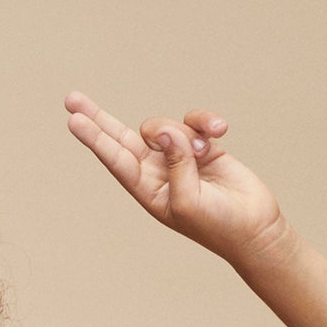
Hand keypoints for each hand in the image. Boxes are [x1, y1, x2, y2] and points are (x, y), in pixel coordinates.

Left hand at [64, 91, 285, 264]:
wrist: (254, 227)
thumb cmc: (217, 225)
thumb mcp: (188, 201)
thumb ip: (175, 163)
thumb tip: (168, 131)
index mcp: (147, 190)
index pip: (116, 159)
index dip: (95, 138)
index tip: (73, 120)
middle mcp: (158, 171)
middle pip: (122, 137)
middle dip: (99, 118)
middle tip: (71, 99)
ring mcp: (179, 157)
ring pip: (167, 125)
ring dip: (186, 131)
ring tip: (205, 150)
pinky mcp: (204, 146)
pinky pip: (194, 120)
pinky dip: (206, 121)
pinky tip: (220, 132)